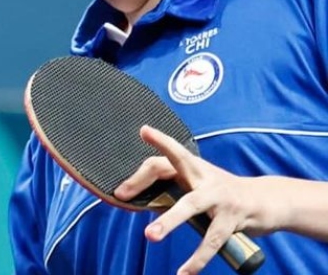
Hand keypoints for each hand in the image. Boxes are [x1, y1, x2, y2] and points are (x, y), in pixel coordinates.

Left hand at [113, 126, 275, 274]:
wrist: (269, 202)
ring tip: (150, 237)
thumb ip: (174, 188)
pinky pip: (211, 240)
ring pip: (189, 206)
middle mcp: (204, 177)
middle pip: (169, 170)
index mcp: (194, 168)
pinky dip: (197, 259)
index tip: (143, 131)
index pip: (170, 152)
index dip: (158, 143)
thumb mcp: (200, 185)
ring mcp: (219, 197)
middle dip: (143, 181)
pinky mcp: (232, 218)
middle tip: (122, 195)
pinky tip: (184, 272)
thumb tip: (139, 198)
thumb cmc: (224, 194)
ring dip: (168, 222)